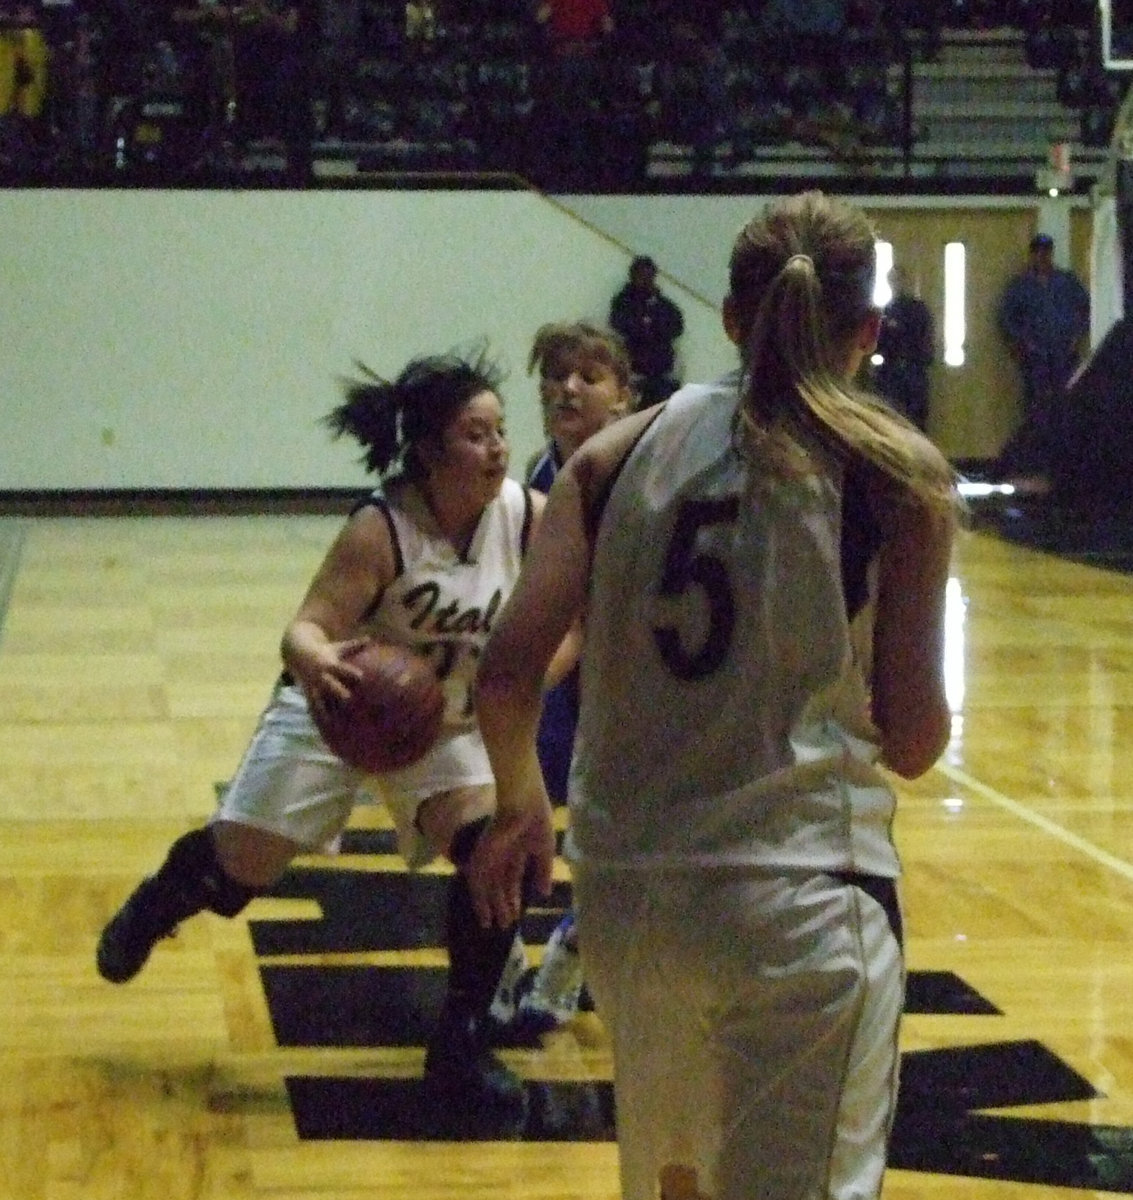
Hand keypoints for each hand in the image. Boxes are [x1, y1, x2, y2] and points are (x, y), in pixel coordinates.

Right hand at [292, 636, 367, 722]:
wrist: (298, 653)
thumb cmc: (324, 651)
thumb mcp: (338, 647)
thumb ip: (355, 645)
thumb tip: (370, 638)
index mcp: (330, 664)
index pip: (342, 669)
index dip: (351, 673)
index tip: (361, 677)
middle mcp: (322, 676)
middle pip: (331, 686)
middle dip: (338, 693)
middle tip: (349, 701)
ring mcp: (314, 686)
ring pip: (321, 699)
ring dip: (328, 710)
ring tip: (335, 722)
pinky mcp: (309, 694)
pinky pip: (314, 707)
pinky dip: (319, 717)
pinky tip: (324, 729)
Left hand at [468, 800, 555, 928]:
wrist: (523, 804)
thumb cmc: (537, 822)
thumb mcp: (545, 850)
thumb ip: (543, 872)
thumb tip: (545, 893)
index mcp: (517, 851)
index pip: (513, 878)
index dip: (515, 896)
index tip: (517, 913)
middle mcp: (501, 856)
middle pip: (500, 885)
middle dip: (503, 904)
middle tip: (505, 924)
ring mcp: (489, 857)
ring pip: (488, 887)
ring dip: (491, 906)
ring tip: (495, 925)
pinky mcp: (480, 858)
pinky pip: (477, 884)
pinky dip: (479, 901)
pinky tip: (484, 915)